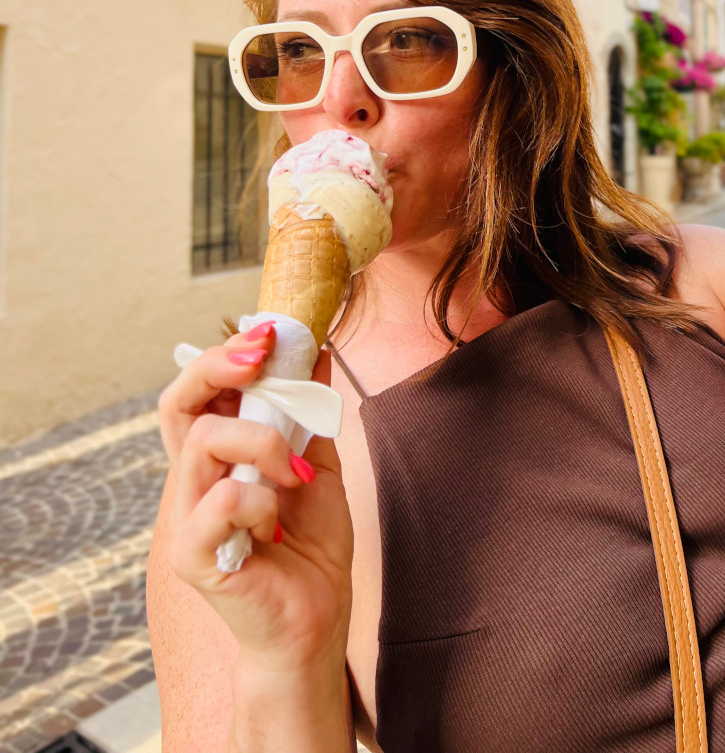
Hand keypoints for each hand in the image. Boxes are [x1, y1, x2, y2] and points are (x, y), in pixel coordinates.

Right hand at [157, 326, 353, 668]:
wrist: (317, 620)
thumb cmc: (311, 547)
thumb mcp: (317, 465)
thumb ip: (309, 414)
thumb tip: (314, 349)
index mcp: (218, 459)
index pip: (194, 394)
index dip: (222, 357)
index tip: (267, 334)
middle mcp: (193, 483)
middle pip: (175, 404)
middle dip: (218, 368)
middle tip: (260, 361)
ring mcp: (187, 519)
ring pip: (204, 443)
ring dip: (262, 443)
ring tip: (292, 476)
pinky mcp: (193, 556)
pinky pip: (221, 500)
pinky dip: (261, 500)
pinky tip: (277, 524)